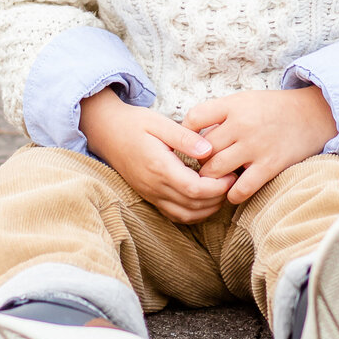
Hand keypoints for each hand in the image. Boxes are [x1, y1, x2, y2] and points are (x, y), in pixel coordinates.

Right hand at [78, 86, 235, 223]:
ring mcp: (151, 194)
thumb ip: (185, 138)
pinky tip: (205, 200)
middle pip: (193, 205)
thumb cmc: (134, 123)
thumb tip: (209, 151)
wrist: (106, 132)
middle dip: (218, 198)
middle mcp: (154, 186)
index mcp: (159, 167)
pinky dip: (194, 212)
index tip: (231, 174)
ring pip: (185, 215)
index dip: (217, 187)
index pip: (194, 188)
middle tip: (233, 182)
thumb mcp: (159, 123)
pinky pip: (175, 214)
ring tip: (222, 191)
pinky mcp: (150, 196)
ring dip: (208, 209)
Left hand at [182, 87, 337, 204]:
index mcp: (234, 105)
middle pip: (203, 149)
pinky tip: (232, 191)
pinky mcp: (269, 166)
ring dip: (211, 178)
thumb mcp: (244, 100)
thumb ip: (220, 116)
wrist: (312, 114)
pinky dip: (232, 194)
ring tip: (215, 179)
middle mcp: (242, 124)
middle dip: (199, 160)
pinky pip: (241, 188)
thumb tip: (193, 138)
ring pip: (216, 170)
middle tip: (201, 166)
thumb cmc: (272, 109)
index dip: (186, 133)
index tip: (190, 143)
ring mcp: (256, 146)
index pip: (194, 117)